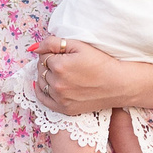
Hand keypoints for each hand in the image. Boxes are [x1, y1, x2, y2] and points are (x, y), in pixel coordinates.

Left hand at [29, 37, 152, 117]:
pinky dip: (42, 91)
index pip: (43, 55)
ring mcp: (60, 98)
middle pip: (41, 69)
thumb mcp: (79, 45)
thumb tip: (34, 48)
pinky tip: (48, 85)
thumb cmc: (101, 62)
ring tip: (62, 73)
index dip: (52, 53)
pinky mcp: (64, 109)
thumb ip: (53, 43)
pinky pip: (43, 99)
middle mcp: (57, 84)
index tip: (64, 54)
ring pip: (41, 82)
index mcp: (59, 66)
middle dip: (48, 63)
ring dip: (46, 76)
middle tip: (65, 62)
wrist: (118, 84)